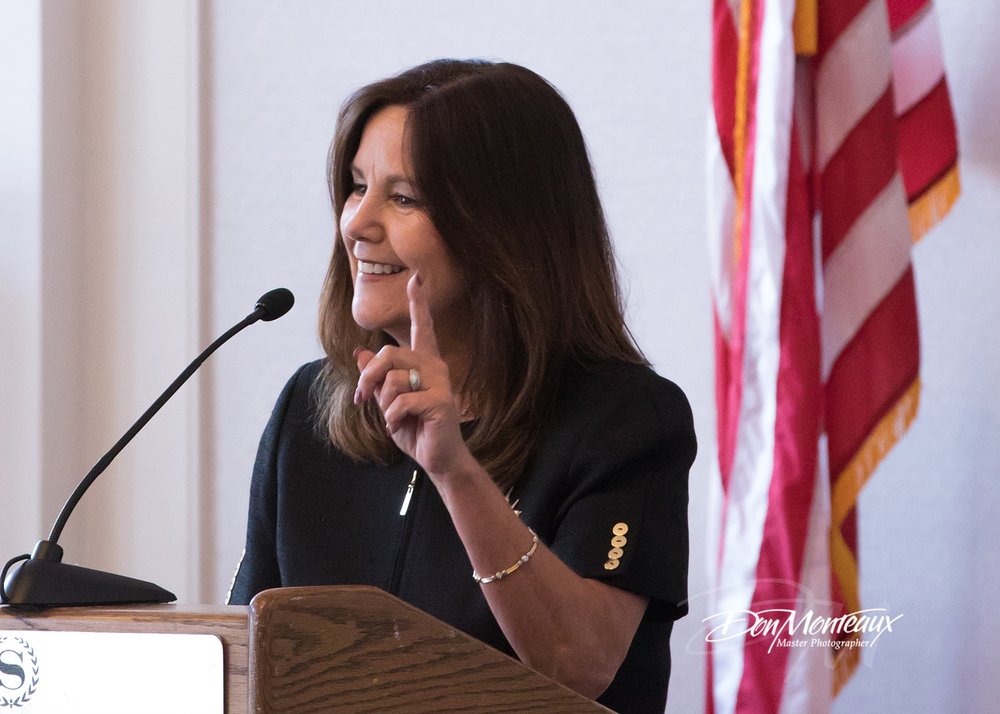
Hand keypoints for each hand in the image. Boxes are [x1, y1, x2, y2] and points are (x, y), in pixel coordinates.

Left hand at [353, 274, 473, 479]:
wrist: (437, 457)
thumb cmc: (415, 429)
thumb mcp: (388, 403)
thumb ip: (377, 380)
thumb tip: (360, 355)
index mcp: (424, 362)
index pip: (421, 327)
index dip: (418, 303)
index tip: (417, 278)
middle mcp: (435, 366)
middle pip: (389, 353)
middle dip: (368, 378)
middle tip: (361, 399)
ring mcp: (440, 382)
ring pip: (393, 380)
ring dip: (383, 406)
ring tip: (394, 420)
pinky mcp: (441, 400)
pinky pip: (401, 402)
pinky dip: (393, 419)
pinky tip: (401, 428)